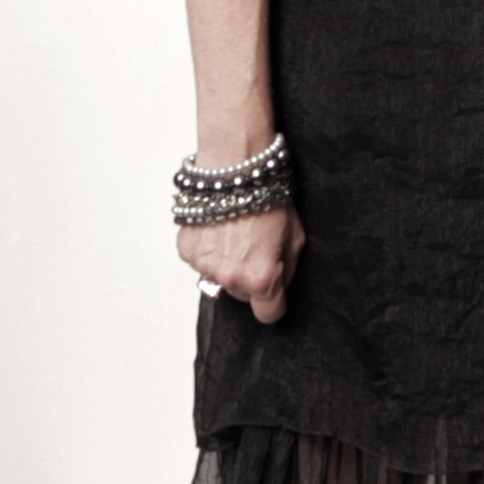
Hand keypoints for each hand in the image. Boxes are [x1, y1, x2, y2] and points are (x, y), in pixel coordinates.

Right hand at [182, 204, 305, 321]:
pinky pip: (201, 262)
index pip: (268, 315)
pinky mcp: (187, 251)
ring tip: (234, 234)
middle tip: (254, 248)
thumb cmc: (266, 196)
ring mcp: (205, 266)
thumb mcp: (296, 236)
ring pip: (220, 279)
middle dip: (250, 279)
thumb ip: (287, 269)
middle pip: (242, 296)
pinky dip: (208, 250)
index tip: (273, 293)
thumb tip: (279, 286)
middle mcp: (231, 278)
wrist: (234, 169)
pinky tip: (218, 228)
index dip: (273, 303)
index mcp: (261, 278)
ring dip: (226, 264)